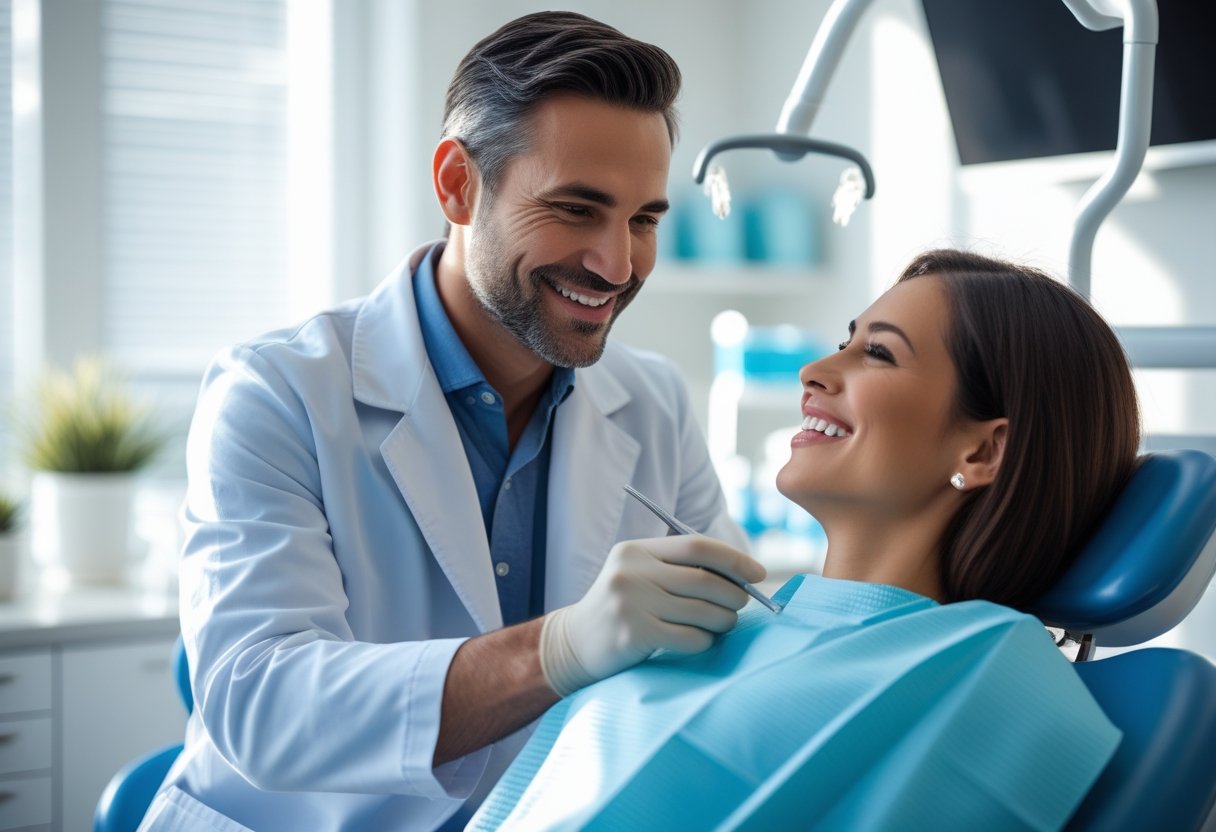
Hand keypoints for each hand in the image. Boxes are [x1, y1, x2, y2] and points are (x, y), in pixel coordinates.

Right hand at [539, 536, 765, 695]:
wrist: (572, 645)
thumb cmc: (621, 609)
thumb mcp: (639, 576)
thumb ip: (678, 569)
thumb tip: (741, 576)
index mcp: (635, 550)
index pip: (697, 546)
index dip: (734, 559)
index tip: (757, 574)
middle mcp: (630, 572)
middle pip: (704, 579)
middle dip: (735, 594)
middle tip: (743, 605)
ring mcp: (629, 603)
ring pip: (701, 611)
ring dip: (724, 620)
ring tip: (724, 624)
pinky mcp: (632, 634)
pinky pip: (689, 638)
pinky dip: (705, 641)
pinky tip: (700, 641)